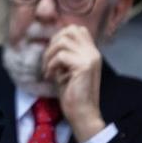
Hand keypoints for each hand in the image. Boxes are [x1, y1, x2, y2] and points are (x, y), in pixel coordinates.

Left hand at [42, 25, 105, 142]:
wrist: (82, 113)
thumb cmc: (72, 94)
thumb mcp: (66, 69)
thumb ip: (64, 54)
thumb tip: (51, 42)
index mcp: (91, 52)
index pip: (77, 29)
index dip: (60, 36)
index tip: (52, 53)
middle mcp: (93, 52)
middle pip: (70, 30)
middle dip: (53, 43)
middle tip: (48, 61)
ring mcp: (90, 58)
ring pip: (63, 41)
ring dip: (49, 55)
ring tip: (48, 69)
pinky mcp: (84, 66)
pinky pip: (61, 56)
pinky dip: (51, 65)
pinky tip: (50, 76)